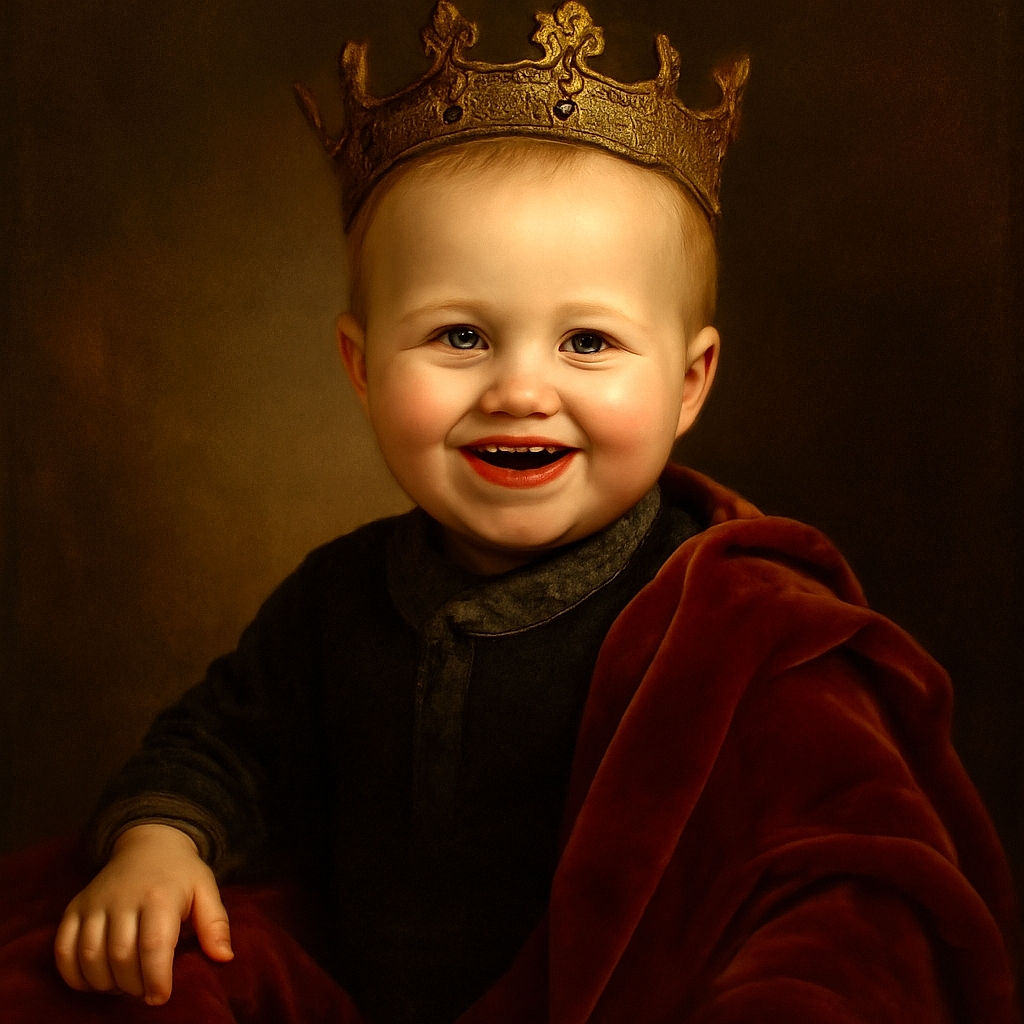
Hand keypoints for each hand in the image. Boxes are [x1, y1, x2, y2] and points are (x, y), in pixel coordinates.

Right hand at [54, 822, 233, 1004]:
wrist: (148, 844)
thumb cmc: (180, 874)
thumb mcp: (206, 890)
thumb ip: (215, 924)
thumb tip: (225, 957)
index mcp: (160, 895)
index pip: (154, 945)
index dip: (156, 978)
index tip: (160, 997)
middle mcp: (124, 897)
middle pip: (121, 956)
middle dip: (133, 984)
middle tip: (145, 990)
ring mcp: (95, 902)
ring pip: (90, 956)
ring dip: (105, 983)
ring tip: (124, 985)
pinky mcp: (75, 908)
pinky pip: (63, 949)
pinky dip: (74, 974)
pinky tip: (94, 981)